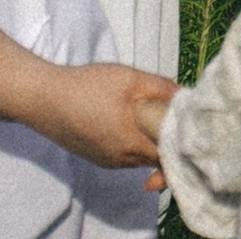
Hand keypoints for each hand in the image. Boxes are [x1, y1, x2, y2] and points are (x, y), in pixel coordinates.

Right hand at [21, 62, 178, 167]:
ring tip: (159, 117)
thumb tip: (188, 96)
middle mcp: (123, 158)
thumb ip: (163, 89)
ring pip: (143, 157)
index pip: (173, 154)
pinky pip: (127, 156)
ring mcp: (109, 161)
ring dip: (155, 141)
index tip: (197, 123)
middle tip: (182, 119)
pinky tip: (134, 123)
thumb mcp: (132, 79)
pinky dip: (137, 143)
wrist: (44, 99)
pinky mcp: (98, 158)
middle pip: (160, 157)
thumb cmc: (88, 86)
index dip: (188, 139)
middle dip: (174, 141)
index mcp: (134, 141)